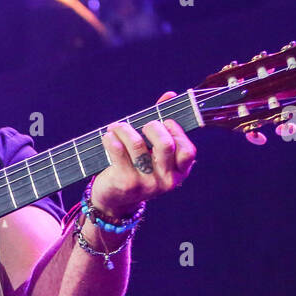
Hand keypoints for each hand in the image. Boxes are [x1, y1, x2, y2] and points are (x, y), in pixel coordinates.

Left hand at [90, 91, 196, 215]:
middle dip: (152, 127)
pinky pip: (118, 151)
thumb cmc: (137, 168)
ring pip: (137, 144)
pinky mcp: (126, 183)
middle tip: (143, 125)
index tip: (164, 122)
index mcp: (180, 172)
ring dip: (124, 128)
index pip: (187, 150)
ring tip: (116, 127)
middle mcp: (166, 180)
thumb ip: (163, 124)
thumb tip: (170, 95)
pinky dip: (111, 138)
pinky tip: (108, 136)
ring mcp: (146, 184)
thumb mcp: (153, 151)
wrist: (115, 200)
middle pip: (165, 144)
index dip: (176, 131)